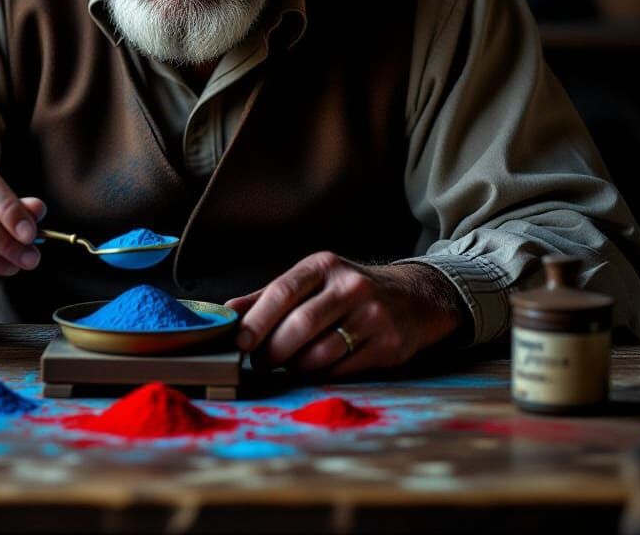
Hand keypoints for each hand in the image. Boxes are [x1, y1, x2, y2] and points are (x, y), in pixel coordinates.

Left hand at [224, 252, 464, 375]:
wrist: (414, 297)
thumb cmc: (348, 290)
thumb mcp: (311, 280)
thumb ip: (267, 296)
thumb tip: (225, 314)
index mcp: (323, 266)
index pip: (283, 291)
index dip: (257, 320)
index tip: (239, 343)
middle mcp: (350, 286)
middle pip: (300, 325)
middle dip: (273, 350)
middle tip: (259, 363)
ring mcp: (373, 316)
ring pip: (321, 353)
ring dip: (295, 367)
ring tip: (287, 366)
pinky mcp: (389, 345)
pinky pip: (343, 369)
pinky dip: (321, 375)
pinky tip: (315, 370)